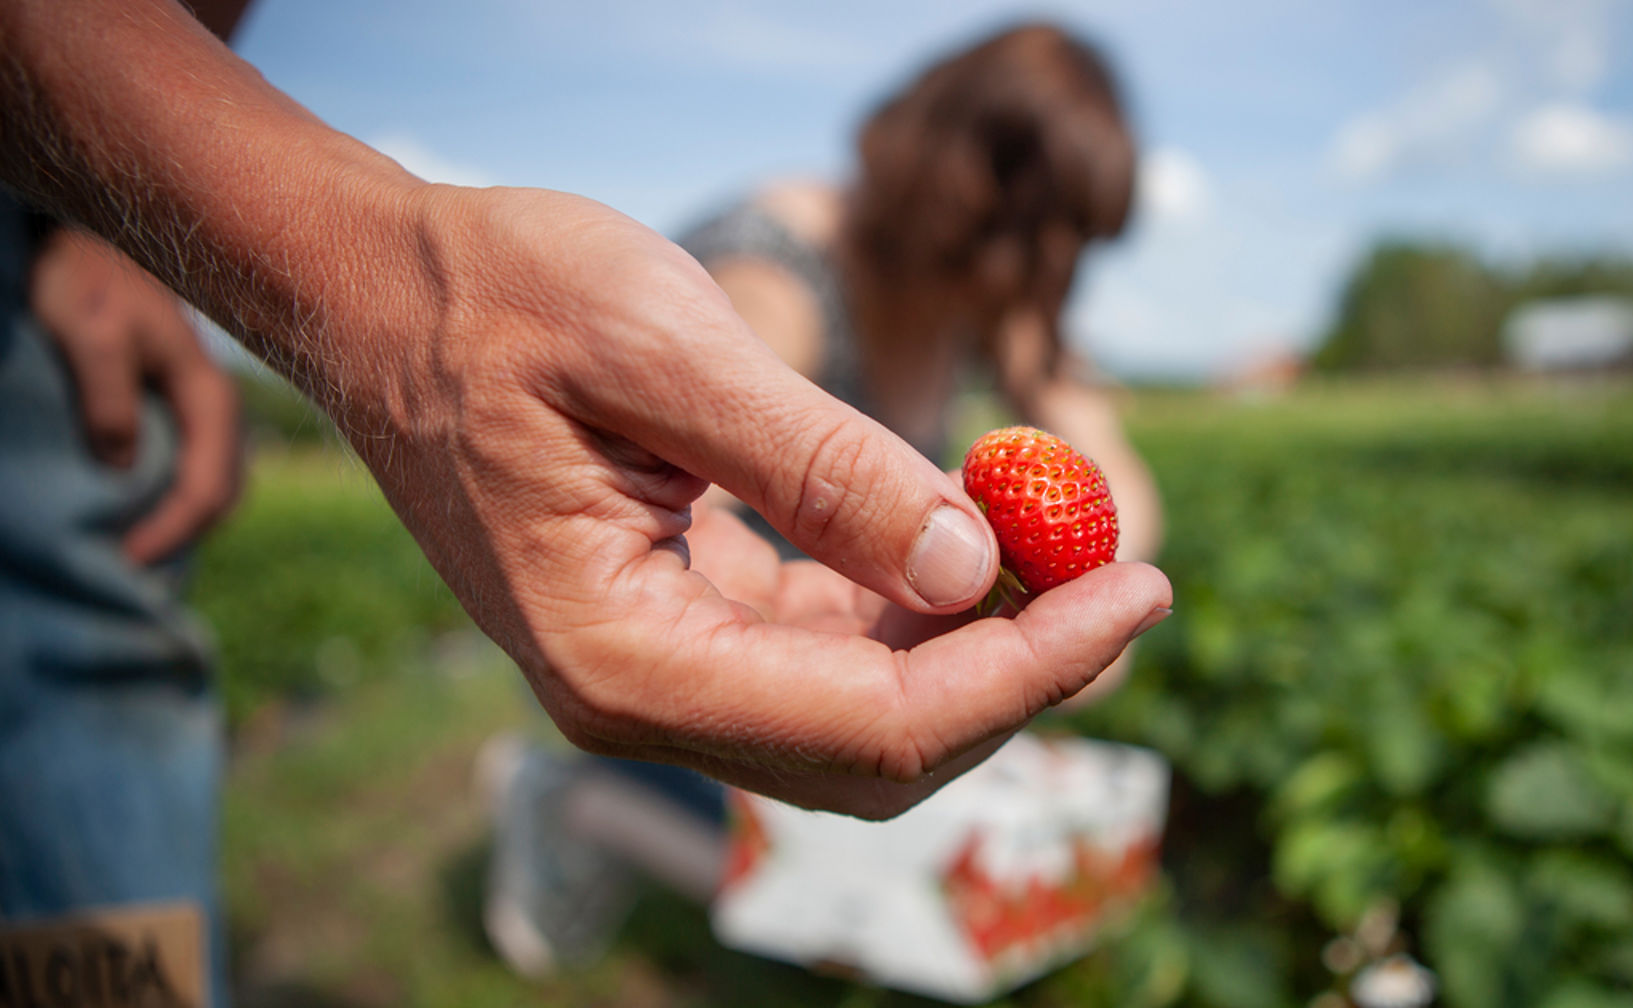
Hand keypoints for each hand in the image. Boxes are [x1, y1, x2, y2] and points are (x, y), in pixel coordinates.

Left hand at [28, 226, 241, 564]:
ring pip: (212, 480)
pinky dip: (173, 493)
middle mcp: (216, 404)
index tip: (125, 558)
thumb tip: (121, 466)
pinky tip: (138, 498)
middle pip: (224, 492)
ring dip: (181, 516)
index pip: (210, 485)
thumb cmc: (82, 272)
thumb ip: (108, 394)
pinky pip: (193, 463)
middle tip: (128, 561)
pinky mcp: (179, 401)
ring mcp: (200, 404)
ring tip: (134, 538)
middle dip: (184, 533)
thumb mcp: (87, 327)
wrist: (85, 231)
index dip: (174, 529)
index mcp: (208, 393)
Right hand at [338, 187, 1171, 817]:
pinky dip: (913, 610)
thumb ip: (818, 468)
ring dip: (977, 646)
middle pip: (880, 749)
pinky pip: (824, 655)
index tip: (1139, 588)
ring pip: (862, 713)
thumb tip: (969, 566)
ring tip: (1066, 544)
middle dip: (1021, 676)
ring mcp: (660, 671)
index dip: (1027, 670)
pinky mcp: (680, 628)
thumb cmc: (494, 299)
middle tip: (1129, 577)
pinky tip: (965, 535)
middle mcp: (642, 696)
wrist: (381, 294)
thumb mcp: (660, 351)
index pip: (875, 724)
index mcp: (623, 658)